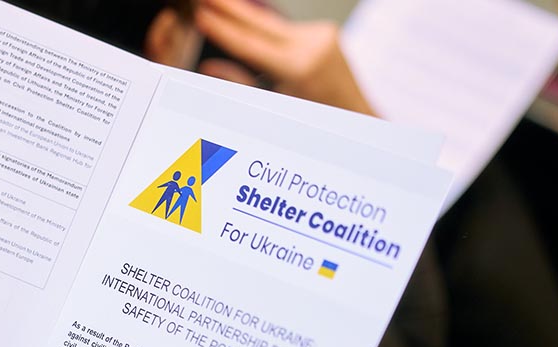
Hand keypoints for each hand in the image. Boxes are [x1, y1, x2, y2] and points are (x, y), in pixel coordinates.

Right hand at [193, 0, 375, 115]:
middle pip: (260, 22)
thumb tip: (208, 68)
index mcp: (299, 68)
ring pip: (273, 25)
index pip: (249, 44)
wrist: (356, 120)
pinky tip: (248, 21)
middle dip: (231, 8)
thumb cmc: (313, 124)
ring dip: (246, 16)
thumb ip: (240, 84)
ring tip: (218, 4)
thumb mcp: (272, 108)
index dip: (222, 29)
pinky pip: (286, 30)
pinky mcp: (327, 33)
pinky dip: (266, 28)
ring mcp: (324, 35)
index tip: (201, 15)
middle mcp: (314, 45)